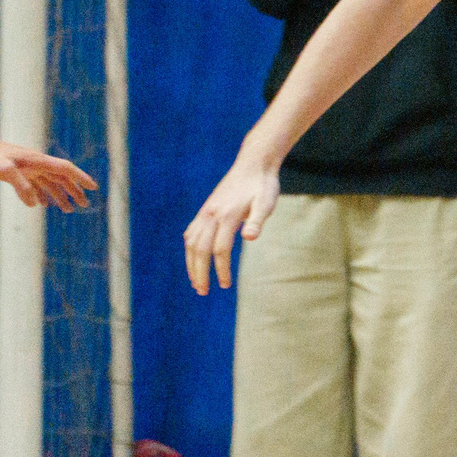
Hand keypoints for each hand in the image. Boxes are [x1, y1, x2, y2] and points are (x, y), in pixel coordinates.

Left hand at [0, 135, 94, 209]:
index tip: (93, 188)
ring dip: (59, 195)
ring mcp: (27, 168)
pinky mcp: (16, 172)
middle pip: (61, 178)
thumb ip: (21, 186)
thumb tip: (35, 205)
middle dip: (74, 191)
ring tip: (68, 209)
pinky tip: (41, 204)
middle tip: (84, 205)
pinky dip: (41, 195)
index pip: (66, 169)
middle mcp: (36, 164)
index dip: (81, 178)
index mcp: (38, 161)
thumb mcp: (4, 170)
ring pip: (49, 183)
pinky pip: (34, 185)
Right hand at [183, 152, 281, 292]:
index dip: (221, 269)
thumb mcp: (266, 202)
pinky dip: (190, 248)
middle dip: (199, 272)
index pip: (220, 249)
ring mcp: (205, 212)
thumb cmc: (263, 185)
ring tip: (196, 281)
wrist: (253, 164)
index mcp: (227, 215)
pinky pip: (191, 232)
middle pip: (199, 249)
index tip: (225, 285)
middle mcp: (211, 214)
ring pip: (191, 242)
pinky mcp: (205, 210)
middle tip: (203, 291)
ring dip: (191, 263)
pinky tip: (193, 259)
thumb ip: (258, 220)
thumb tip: (250, 238)